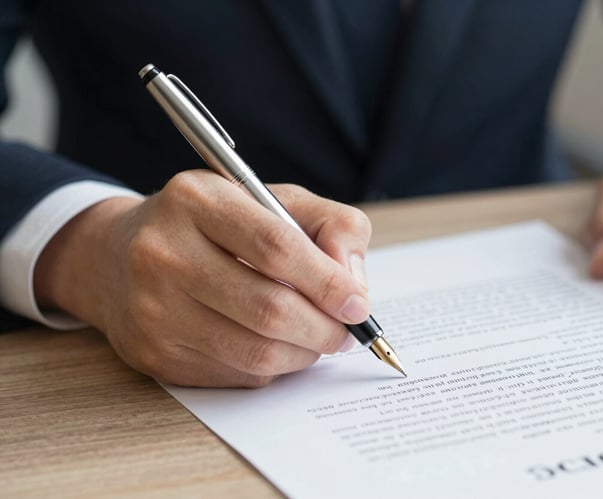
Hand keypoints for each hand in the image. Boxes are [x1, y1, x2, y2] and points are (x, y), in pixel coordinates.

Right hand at [33, 171, 371, 386]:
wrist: (117, 257)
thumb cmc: (214, 225)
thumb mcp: (272, 200)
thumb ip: (330, 224)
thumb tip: (353, 283)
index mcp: (196, 200)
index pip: (276, 246)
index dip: (327, 281)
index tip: (358, 304)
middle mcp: (164, 252)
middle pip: (269, 308)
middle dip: (324, 328)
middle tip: (345, 331)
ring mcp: (153, 309)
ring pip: (255, 352)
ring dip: (304, 353)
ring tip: (317, 338)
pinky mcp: (153, 353)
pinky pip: (236, 374)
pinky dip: (272, 367)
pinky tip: (276, 346)